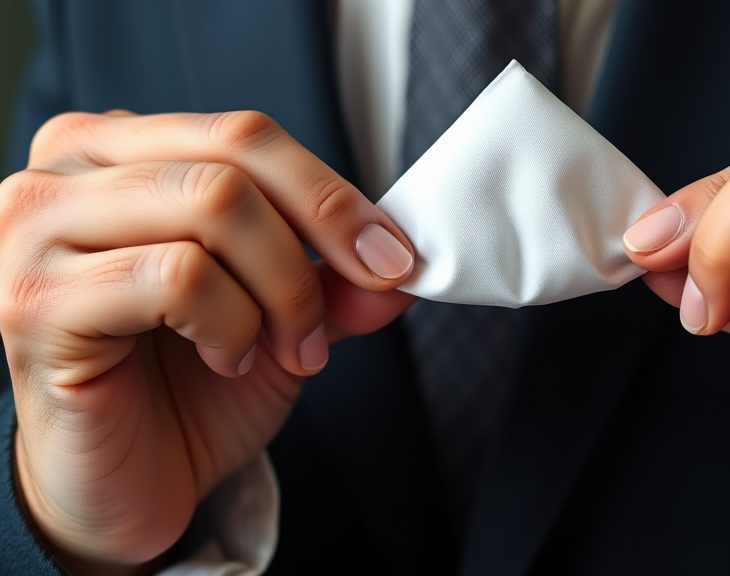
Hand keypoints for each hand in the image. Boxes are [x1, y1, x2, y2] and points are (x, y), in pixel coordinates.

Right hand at [0, 110, 416, 570]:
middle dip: (318, 239)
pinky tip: (226, 361)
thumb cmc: (185, 391)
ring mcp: (34, 232)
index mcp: (115, 153)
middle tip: (343, 309)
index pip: (245, 135)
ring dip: (282, 290)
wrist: (124, 485)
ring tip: (283, 349)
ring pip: (212, 205)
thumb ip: (336, 279)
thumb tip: (406, 262)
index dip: (333, 194)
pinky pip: (178, 277)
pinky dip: (232, 324)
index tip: (392, 256)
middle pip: (233, 158)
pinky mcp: (35, 303)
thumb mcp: (280, 318)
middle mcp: (64, 172)